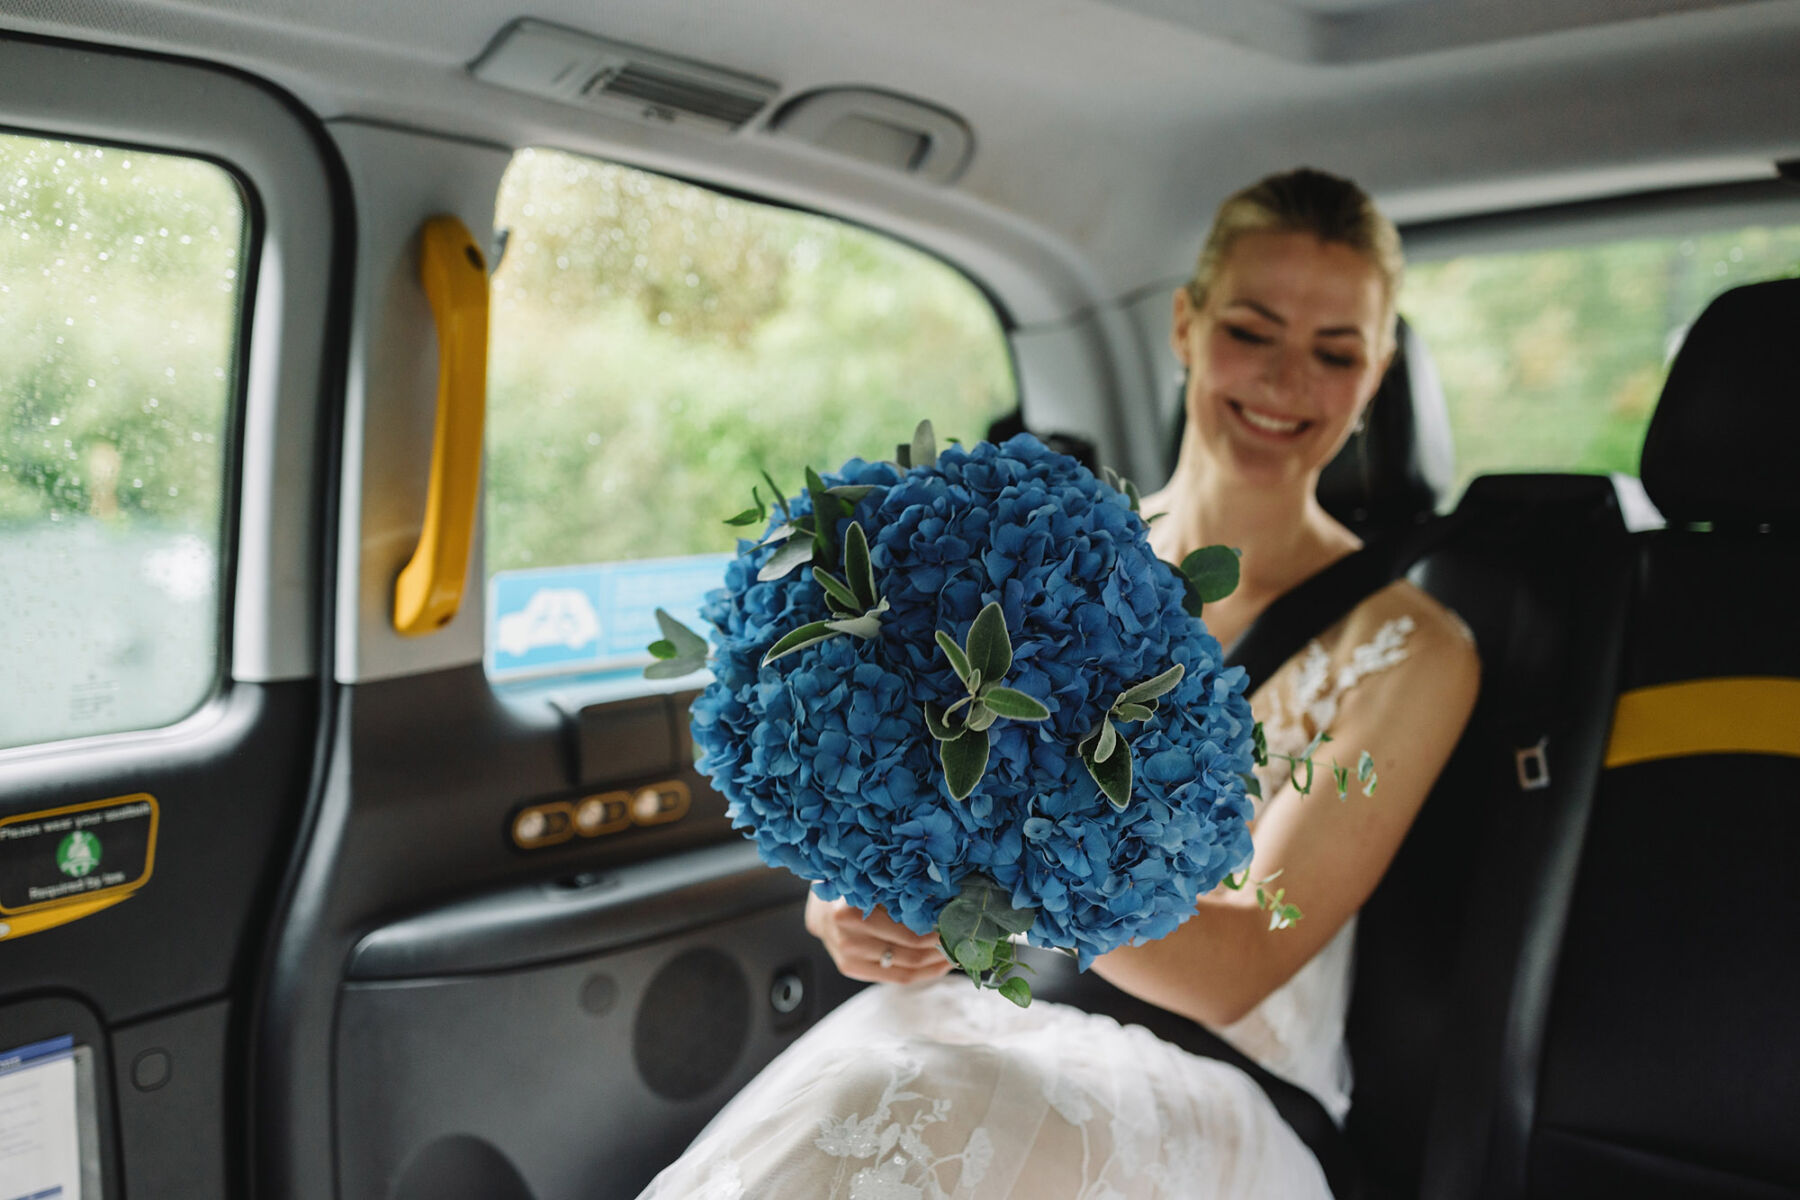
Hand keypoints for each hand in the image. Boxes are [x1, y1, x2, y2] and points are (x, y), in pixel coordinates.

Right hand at [805, 893, 952, 984]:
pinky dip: (923, 973)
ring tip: (958, 951)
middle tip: (966, 937)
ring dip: (937, 961)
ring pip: (906, 967)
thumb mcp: (873, 877)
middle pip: (910, 951)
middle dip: (942, 946)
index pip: (907, 930)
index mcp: (850, 911)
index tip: (961, 921)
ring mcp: (847, 956)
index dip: (939, 928)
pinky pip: (896, 977)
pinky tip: (940, 964)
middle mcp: (847, 937)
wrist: (817, 900)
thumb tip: (948, 897)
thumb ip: (901, 888)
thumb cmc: (850, 882)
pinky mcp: (851, 969)